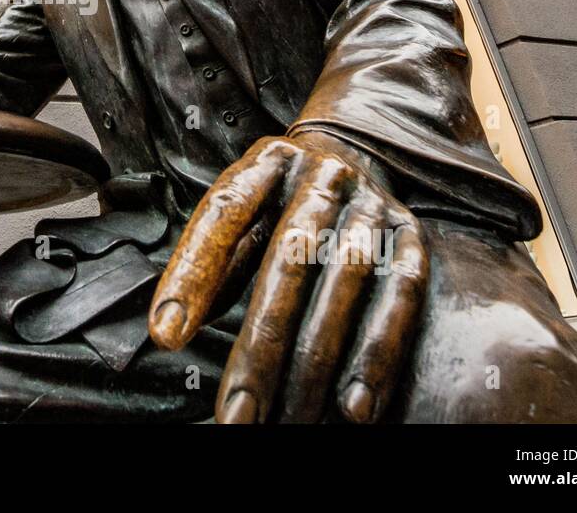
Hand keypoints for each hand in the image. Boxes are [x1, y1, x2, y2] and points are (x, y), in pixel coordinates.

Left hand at [149, 131, 427, 423]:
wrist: (353, 156)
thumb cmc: (277, 206)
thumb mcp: (239, 218)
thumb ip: (211, 266)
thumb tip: (168, 333)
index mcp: (265, 164)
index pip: (223, 216)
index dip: (193, 275)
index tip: (166, 337)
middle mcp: (322, 177)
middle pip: (287, 260)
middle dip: (260, 346)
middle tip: (237, 415)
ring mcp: (370, 204)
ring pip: (345, 282)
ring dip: (318, 361)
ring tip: (294, 421)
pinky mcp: (410, 236)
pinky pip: (401, 295)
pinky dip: (378, 354)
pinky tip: (355, 407)